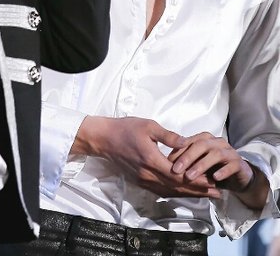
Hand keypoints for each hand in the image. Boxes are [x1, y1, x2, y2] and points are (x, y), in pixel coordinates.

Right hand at [72, 116, 221, 197]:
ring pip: (169, 192)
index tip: (213, 182)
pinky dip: (174, 193)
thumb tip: (187, 142)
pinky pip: (160, 191)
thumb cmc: (126, 128)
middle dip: (198, 191)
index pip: (180, 176)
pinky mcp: (139, 181)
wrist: (103, 139)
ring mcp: (143, 180)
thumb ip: (169, 136)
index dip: (198, 181)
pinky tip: (183, 192)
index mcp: (152, 161)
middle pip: (177, 188)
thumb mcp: (149, 126)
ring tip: (205, 195)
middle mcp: (148, 175)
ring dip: (188, 194)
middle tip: (216, 192)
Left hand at [168, 132, 268, 207]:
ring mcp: (229, 151)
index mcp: (204, 139)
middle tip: (176, 170)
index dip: (178, 151)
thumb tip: (166, 163)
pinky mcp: (238, 163)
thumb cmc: (213, 167)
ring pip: (215, 154)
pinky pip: (231, 165)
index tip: (167, 162)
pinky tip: (215, 178)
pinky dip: (222, 171)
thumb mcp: (197, 163)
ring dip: (201, 165)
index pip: (189, 141)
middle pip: (201, 145)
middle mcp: (216, 142)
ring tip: (190, 176)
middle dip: (187, 157)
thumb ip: (186, 160)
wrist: (237, 175)